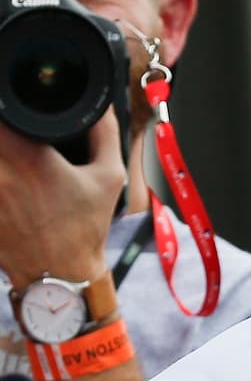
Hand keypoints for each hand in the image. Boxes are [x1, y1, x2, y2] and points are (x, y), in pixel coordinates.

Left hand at [0, 106, 125, 285]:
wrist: (60, 275)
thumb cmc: (84, 228)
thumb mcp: (110, 179)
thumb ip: (106, 134)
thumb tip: (102, 105)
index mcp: (30, 159)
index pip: (2, 115)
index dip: (5, 106)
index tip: (13, 110)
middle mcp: (1, 173)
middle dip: (6, 137)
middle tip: (17, 142)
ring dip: (2, 162)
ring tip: (16, 170)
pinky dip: (0, 184)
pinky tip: (14, 195)